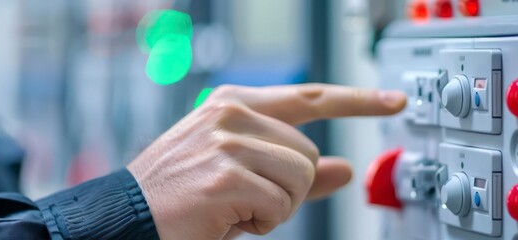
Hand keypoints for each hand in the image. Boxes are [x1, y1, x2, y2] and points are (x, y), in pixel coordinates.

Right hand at [126, 84, 406, 238]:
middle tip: (245, 199)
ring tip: (233, 208)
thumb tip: (344, 169)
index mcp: (234, 105)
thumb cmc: (180, 198)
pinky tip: (225, 218)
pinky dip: (261, 223)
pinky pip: (281, 205)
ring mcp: (228, 142)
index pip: (310, 97)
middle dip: (289, 187)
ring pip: (301, 177)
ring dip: (276, 206)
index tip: (392, 100)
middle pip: (310, 153)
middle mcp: (231, 115)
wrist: (125, 220)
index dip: (357, 101)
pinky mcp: (226, 176)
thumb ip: (295, 171)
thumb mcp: (240, 175)